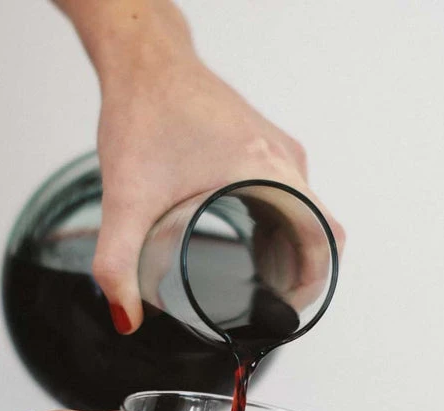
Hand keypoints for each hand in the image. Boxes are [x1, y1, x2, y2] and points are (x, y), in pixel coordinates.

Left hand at [90, 27, 344, 332]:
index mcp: (268, 170)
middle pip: (317, 231)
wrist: (143, 61)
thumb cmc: (143, 112)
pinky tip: (250, 249)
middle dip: (298, 276)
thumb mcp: (125, 198)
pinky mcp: (264, 146)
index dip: (317, 283)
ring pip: (304, 214)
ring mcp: (277, 150)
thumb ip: (117, 264)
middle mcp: (283, 159)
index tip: (290, 311)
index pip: (326, 238)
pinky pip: (289, 196)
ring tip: (259, 287)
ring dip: (289, 253)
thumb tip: (126, 316)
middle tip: (266, 308)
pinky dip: (279, 228)